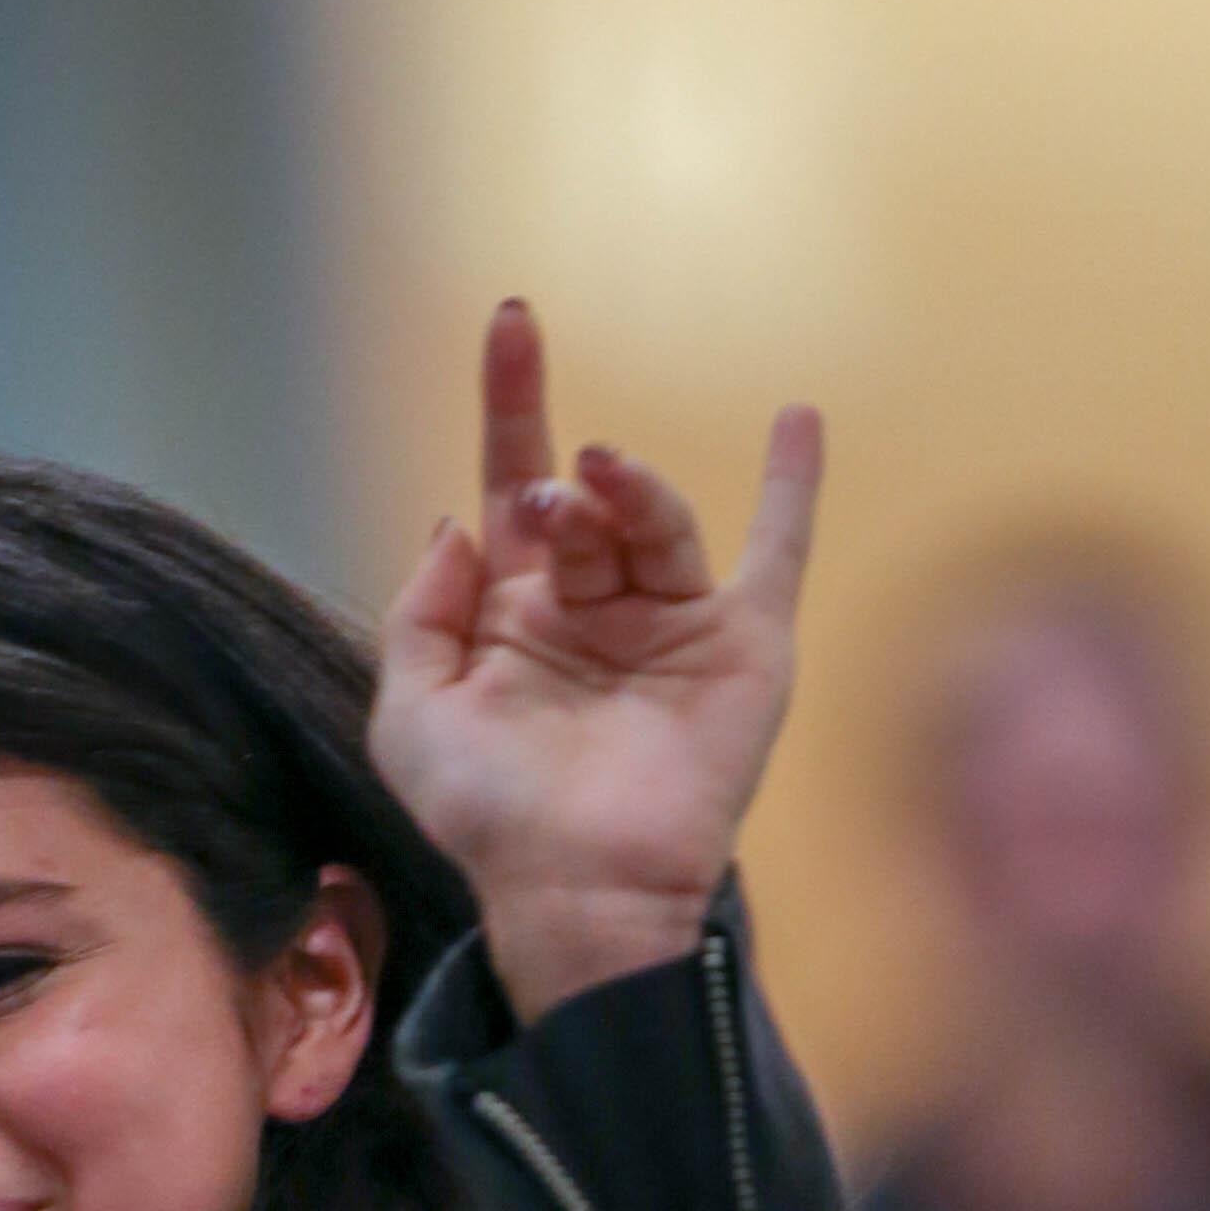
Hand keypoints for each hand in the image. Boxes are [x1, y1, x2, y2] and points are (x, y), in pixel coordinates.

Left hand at [372, 300, 820, 1018]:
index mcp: (516, 616)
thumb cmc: (491, 819)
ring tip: (600, 481)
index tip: (512, 320)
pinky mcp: (741, 649)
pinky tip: (798, 418)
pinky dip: (793, 488)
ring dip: (628, 492)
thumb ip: (421, 614)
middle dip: (559, 485)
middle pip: (582, 502)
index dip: (510, 402)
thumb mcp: (412, 715)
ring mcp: (672, 625)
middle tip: (546, 497)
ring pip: (657, 520)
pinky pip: (776, 555)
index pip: (511, 484)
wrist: (582, 890)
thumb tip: (459, 521)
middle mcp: (596, 609)